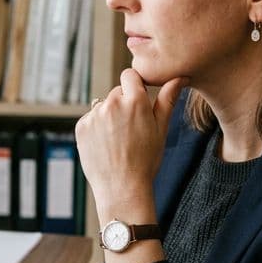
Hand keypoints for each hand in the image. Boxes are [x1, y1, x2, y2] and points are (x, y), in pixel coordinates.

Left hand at [76, 70, 186, 214]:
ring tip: (118, 139)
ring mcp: (94, 115)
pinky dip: (96, 127)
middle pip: (117, 92)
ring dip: (109, 115)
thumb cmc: (146, 160)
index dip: (135, 86)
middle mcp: (112, 103)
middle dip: (124, 103)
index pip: (130, 75)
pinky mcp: (81, 126)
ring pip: (103, 106)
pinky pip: (90, 119)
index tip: (139, 100)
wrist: (122, 187)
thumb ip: (168, 99)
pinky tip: (106, 144)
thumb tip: (180, 76)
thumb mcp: (161, 129)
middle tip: (131, 129)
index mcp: (135, 101)